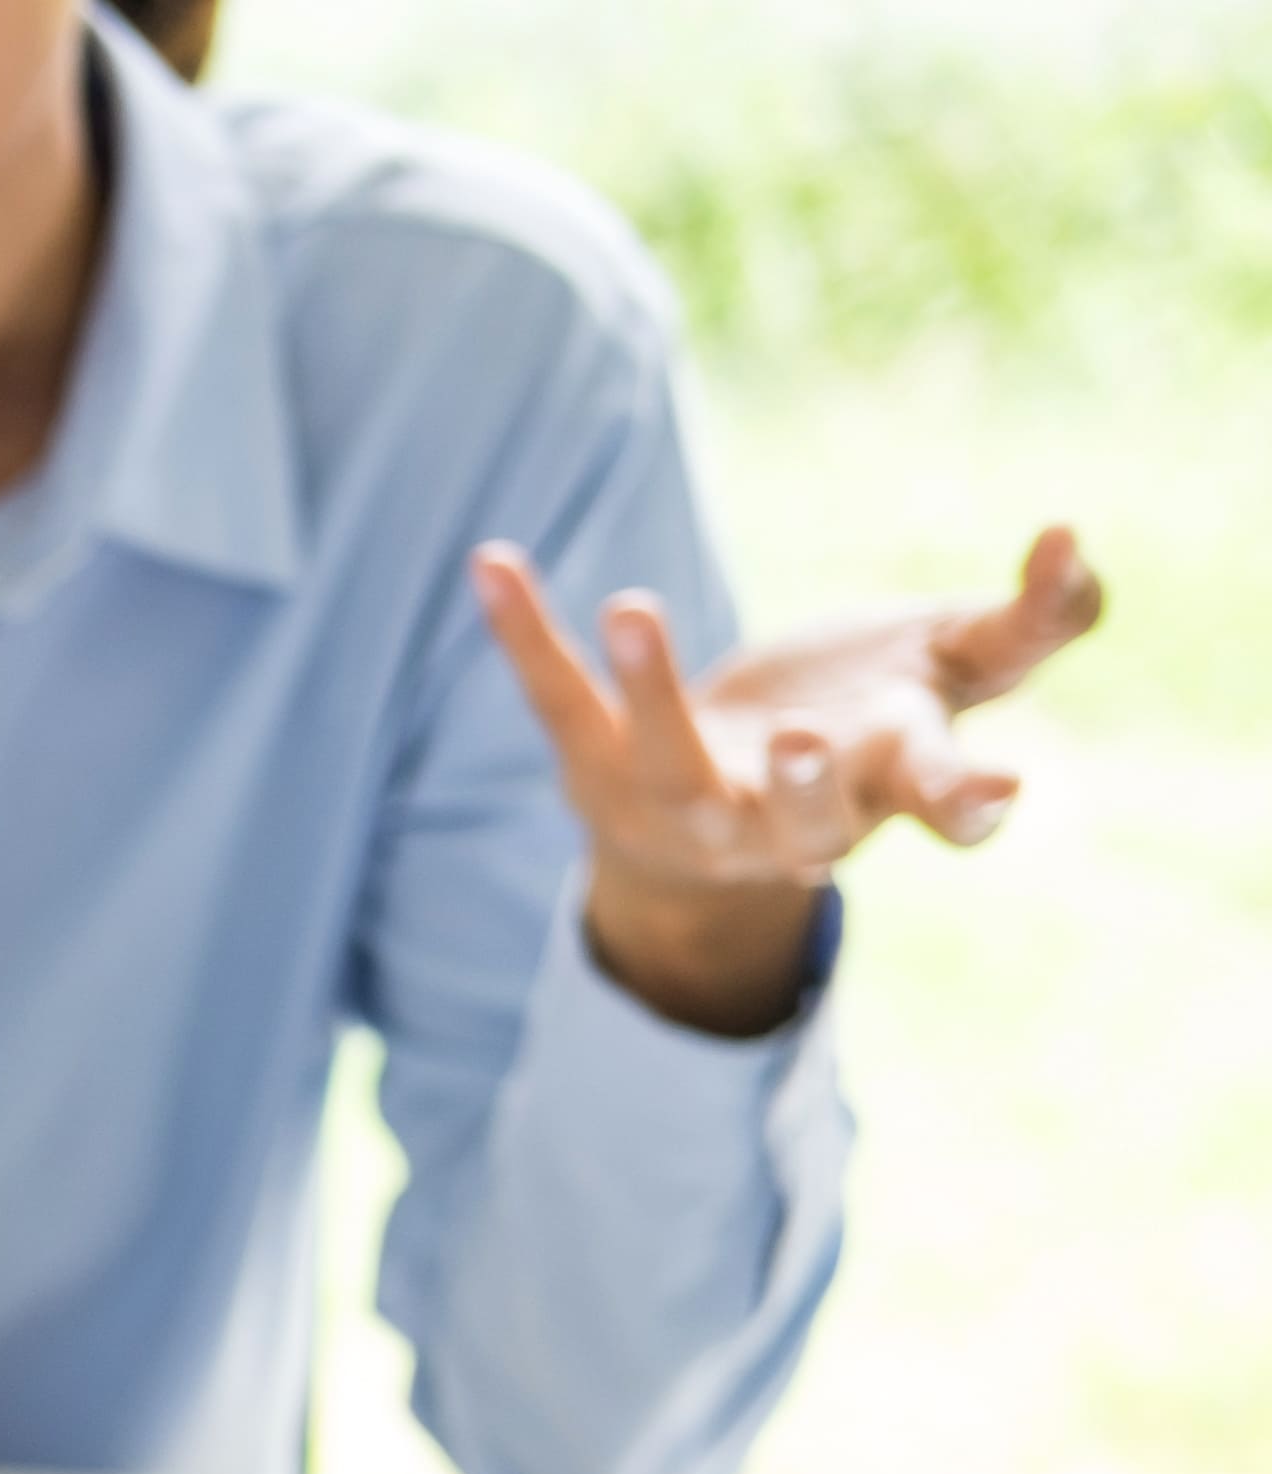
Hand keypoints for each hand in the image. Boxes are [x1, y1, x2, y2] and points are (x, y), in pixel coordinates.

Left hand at [473, 525, 1104, 1035]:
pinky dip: (524, 632)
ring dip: (649, 692)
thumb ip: (1030, 623)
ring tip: (634, 608)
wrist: (710, 832)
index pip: (939, 805)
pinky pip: (554, 696)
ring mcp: (680, 802)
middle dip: (805, 783)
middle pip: (801, 818)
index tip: (994, 790)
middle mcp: (782, 818)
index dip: (968, 802)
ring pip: (665, 764)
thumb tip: (1074, 548)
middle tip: (805, 737)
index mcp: (885, 790)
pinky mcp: (590, 766)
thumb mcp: (952, 674)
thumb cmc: (861, 728)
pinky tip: (492, 559)